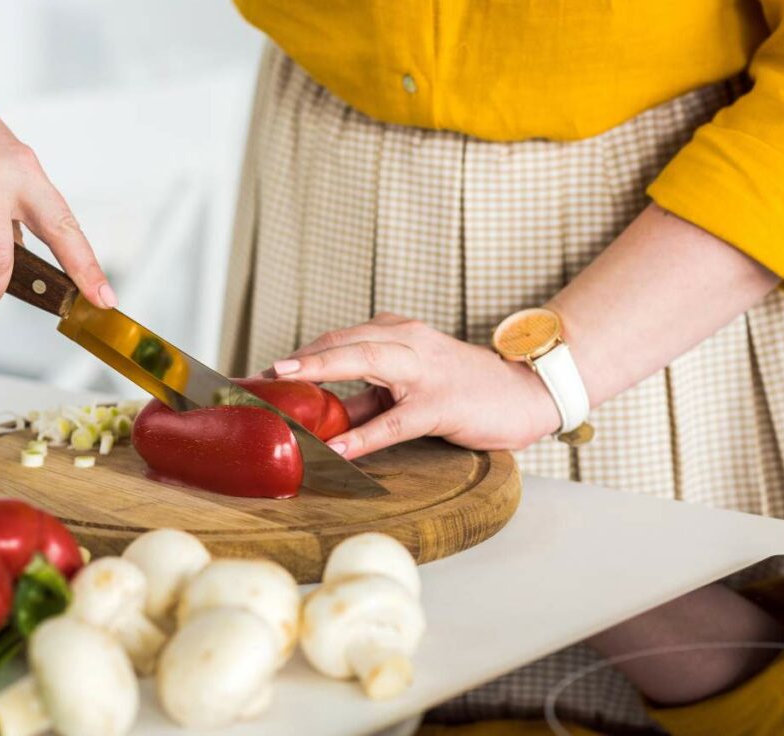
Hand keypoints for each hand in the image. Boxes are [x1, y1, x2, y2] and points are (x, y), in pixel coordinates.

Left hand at [270, 313, 560, 458]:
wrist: (523, 394)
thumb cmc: (461, 391)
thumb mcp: (406, 390)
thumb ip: (364, 402)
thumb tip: (317, 423)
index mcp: (395, 334)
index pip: (338, 339)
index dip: (298, 356)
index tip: (260, 374)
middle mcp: (407, 342)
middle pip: (344, 341)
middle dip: (299, 356)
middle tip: (259, 374)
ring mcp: (424, 370)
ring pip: (365, 361)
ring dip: (321, 371)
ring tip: (284, 385)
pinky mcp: (441, 403)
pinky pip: (395, 419)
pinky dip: (364, 434)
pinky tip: (338, 448)